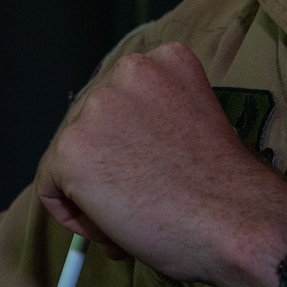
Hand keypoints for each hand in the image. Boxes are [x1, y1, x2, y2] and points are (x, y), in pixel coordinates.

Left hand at [35, 42, 286, 286]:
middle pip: (89, 122)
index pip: (119, 98)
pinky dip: (74, 215)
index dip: (127, 141)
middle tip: (140, 200)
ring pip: (69, 156)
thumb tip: (113, 152)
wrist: (236, 222)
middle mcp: (127, 71)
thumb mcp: (196, 121)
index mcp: (164, 60)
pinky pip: (50, 188)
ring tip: (135, 216)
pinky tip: (115, 227)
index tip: (146, 167)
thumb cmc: (226, 189)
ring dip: (92, 191)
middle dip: (106, 164)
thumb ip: (153, 121)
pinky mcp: (71, 149)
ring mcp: (96, 108)